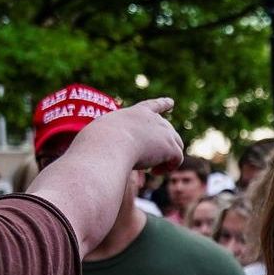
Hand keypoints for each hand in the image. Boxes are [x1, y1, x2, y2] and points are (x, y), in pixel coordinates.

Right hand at [69, 97, 183, 172]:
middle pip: (168, 131)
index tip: (171, 102)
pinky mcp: (170, 146)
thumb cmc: (97, 144)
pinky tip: (154, 172)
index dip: (162, 104)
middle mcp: (153, 119)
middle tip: (150, 161)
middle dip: (164, 145)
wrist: (107, 146)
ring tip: (151, 169)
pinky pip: (177, 159)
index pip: (151, 106)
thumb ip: (107, 140)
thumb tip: (103, 153)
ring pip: (176, 145)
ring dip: (166, 158)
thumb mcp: (100, 137)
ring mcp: (164, 131)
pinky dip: (167, 167)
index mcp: (135, 113)